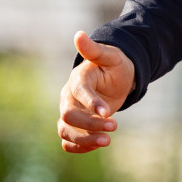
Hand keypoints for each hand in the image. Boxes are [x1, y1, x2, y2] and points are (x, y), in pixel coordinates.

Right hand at [57, 31, 134, 154]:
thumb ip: (94, 49)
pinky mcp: (74, 125)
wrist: (116, 78)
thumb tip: (78, 34)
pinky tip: (99, 144)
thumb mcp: (110, 55)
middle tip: (115, 127)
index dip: (91, 103)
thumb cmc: (114, 65)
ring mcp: (70, 112)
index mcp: (77, 79)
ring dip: (85, 139)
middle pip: (68, 115)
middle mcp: (69, 96)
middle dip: (90, 124)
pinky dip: (79, 147)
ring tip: (108, 141)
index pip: (79, 92)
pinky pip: (68, 141)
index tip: (108, 113)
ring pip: (65, 131)